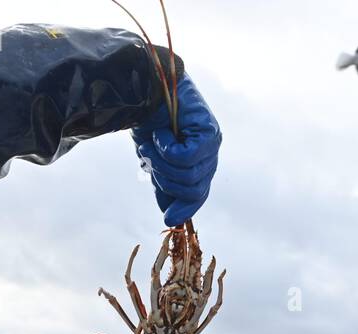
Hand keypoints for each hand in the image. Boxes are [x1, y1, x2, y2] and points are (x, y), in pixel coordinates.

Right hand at [131, 73, 220, 225]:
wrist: (145, 90)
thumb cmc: (150, 123)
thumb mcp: (155, 161)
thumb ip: (165, 186)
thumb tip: (171, 217)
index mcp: (200, 163)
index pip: (198, 194)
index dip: (184, 208)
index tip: (169, 218)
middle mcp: (210, 155)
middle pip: (192, 189)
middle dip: (165, 179)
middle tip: (150, 157)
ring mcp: (212, 143)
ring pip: (187, 175)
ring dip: (162, 162)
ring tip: (153, 142)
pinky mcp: (209, 132)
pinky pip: (186, 158)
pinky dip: (167, 148)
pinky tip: (162, 133)